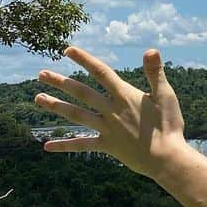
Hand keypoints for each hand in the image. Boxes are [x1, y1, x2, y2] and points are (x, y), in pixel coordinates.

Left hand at [36, 46, 188, 178]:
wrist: (166, 156)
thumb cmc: (169, 124)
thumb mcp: (166, 95)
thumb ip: (155, 72)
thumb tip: (150, 50)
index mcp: (125, 95)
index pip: (101, 73)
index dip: (84, 60)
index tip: (68, 50)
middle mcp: (111, 110)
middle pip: (82, 92)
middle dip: (61, 82)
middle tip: (41, 74)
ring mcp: (107, 128)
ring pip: (77, 114)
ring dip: (56, 106)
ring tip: (37, 99)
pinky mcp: (107, 145)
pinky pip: (83, 145)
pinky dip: (65, 145)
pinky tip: (47, 147)